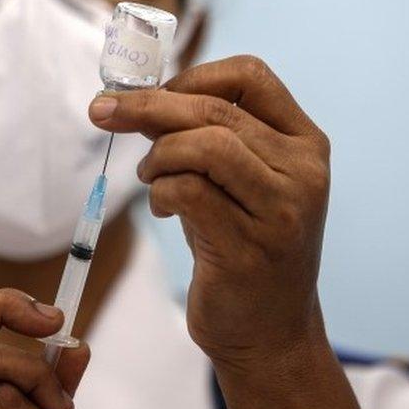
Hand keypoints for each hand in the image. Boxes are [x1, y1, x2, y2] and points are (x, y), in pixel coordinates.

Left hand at [89, 55, 330, 367]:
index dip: (192, 76)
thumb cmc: (243, 246)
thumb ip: (203, 138)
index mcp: (305, 143)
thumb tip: (139, 98)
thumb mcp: (236, 182)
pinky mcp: (250, 249)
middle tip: (103, 111)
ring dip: (158, 155)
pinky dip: (161, 192)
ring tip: (150, 177)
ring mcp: (282, 212)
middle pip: (216, 111)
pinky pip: (189, 192)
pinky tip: (164, 209)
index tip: (153, 93)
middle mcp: (303, 172)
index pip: (251, 75)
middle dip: (148, 106)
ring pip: (206, 146)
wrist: (269, 332)